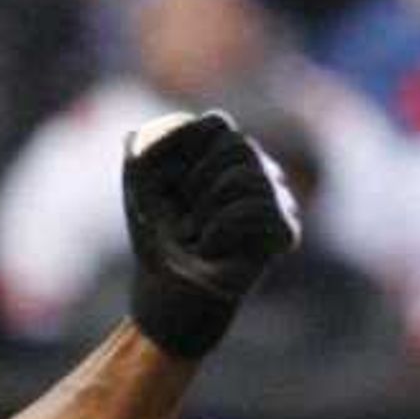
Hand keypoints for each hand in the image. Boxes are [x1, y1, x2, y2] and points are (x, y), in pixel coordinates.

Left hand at [122, 109, 299, 359]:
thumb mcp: (140, 198)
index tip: (161, 183)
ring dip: (207, 209)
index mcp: (226, 156)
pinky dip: (222, 229)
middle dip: (195, 182)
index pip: (215, 124)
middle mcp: (258, 169)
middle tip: (182, 218)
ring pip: (251, 176)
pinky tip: (210, 246)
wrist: (168, 294)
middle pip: (236, 145)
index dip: (182, 146)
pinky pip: (261, 209)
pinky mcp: (285, 229)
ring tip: (195, 235)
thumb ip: (138, 160)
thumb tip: (134, 136)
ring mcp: (277, 197)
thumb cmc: (157, 243)